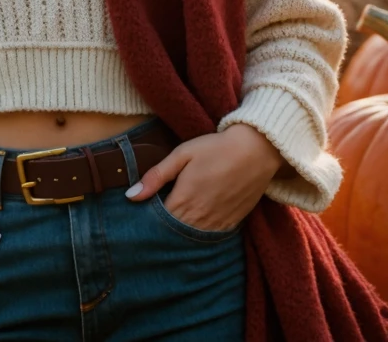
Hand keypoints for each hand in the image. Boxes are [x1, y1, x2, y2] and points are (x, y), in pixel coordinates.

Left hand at [125, 124, 285, 231]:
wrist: (256, 150)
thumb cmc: (215, 148)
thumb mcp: (182, 154)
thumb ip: (156, 176)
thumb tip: (131, 196)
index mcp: (183, 200)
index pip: (158, 222)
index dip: (147, 220)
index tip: (139, 216)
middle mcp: (199, 218)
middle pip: (173, 234)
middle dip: (162, 230)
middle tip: (153, 224)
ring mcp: (217, 224)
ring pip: (191, 239)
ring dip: (180, 235)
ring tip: (172, 227)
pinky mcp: (232, 224)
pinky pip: (211, 238)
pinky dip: (200, 235)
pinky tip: (195, 226)